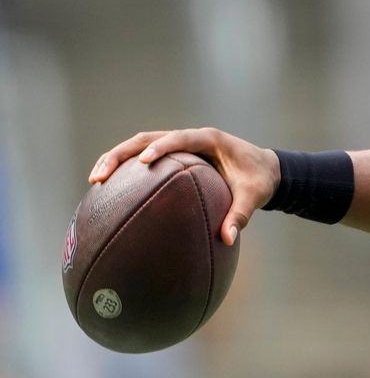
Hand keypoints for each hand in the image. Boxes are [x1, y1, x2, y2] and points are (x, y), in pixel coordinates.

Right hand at [89, 128, 280, 245]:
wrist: (266, 169)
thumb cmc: (260, 180)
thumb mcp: (255, 196)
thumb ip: (241, 215)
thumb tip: (226, 239)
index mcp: (209, 139)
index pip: (179, 138)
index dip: (160, 147)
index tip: (143, 162)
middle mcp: (191, 138)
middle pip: (148, 138)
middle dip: (121, 154)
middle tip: (100, 176)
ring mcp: (181, 146)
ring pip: (141, 145)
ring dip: (117, 159)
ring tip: (95, 182)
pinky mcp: (175, 157)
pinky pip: (146, 159)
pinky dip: (127, 171)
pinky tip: (110, 192)